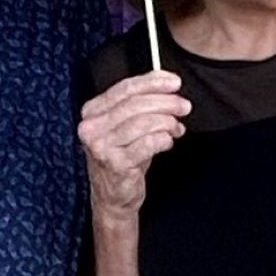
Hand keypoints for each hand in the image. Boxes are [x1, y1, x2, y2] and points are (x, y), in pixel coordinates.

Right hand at [79, 72, 190, 213]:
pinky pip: (149, 143)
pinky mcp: (116, 163)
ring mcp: (102, 146)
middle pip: (136, 104)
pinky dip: (164, 139)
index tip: (174, 82)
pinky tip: (167, 142)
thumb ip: (141, 100)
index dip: (153, 83)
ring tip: (176, 128)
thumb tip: (164, 78)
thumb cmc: (123, 157)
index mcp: (92, 112)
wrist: (114, 196)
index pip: (125, 88)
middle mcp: (92, 128)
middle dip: (166, 103)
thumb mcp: (127, 125)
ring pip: (144, 123)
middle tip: (183, 106)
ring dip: (168, 123)